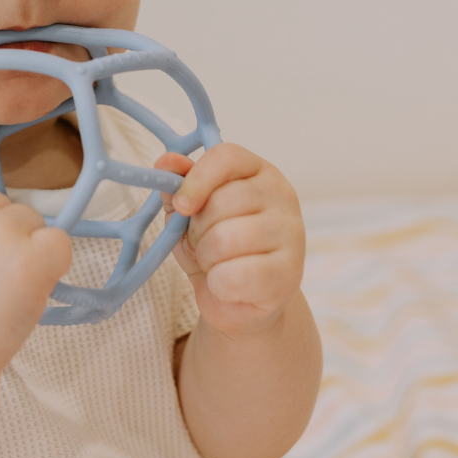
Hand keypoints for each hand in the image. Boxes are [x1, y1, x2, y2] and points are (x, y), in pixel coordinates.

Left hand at [155, 144, 304, 337]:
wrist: (238, 300)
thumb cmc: (214, 248)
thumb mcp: (189, 213)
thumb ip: (178, 185)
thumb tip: (165, 161)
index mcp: (257, 171)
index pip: (226, 158)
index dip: (197, 180)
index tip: (181, 206)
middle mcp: (281, 195)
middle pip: (221, 202)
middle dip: (198, 230)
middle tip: (204, 243)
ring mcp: (291, 233)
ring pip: (225, 240)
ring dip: (207, 259)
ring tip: (217, 263)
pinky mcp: (291, 272)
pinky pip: (235, 275)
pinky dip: (219, 284)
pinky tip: (230, 285)